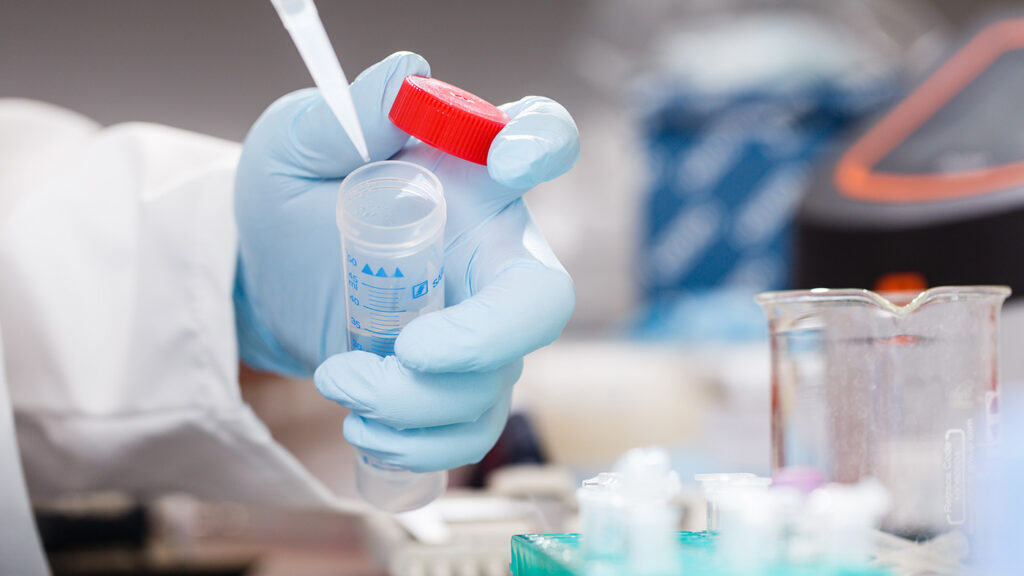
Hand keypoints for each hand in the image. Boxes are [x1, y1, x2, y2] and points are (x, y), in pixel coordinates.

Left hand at [234, 52, 578, 471]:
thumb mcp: (297, 144)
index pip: (541, 140)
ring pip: (494, 381)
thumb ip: (346, 113)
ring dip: (414, 401)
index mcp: (468, 177)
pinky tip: (364, 428)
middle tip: (409, 352)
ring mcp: (481, 324)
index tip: (506, 162)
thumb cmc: (290, 201)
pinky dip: (417, 445)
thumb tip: (406, 74)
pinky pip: (469, 430)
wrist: (264, 280)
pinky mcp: (456, 384)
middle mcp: (491, 251)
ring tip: (338, 378)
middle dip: (484, 338)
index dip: (544, 147)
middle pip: (541, 300)